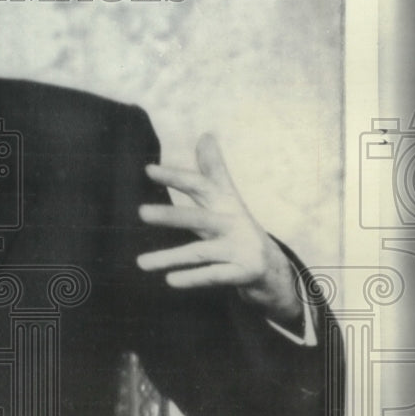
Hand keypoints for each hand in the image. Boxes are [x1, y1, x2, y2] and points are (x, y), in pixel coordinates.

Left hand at [136, 133, 302, 326]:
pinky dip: (193, 278)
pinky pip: (214, 276)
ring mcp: (240, 249)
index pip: (200, 186)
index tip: (148, 169)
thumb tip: (206, 134)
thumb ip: (213, 170)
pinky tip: (170, 280)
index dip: (176, 177)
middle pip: (199, 218)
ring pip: (200, 252)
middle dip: (171, 215)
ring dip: (170, 258)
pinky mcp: (244, 273)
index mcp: (226, 203)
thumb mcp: (227, 199)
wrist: (273, 267)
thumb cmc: (238, 227)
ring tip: (141, 263)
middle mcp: (233, 223)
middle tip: (141, 212)